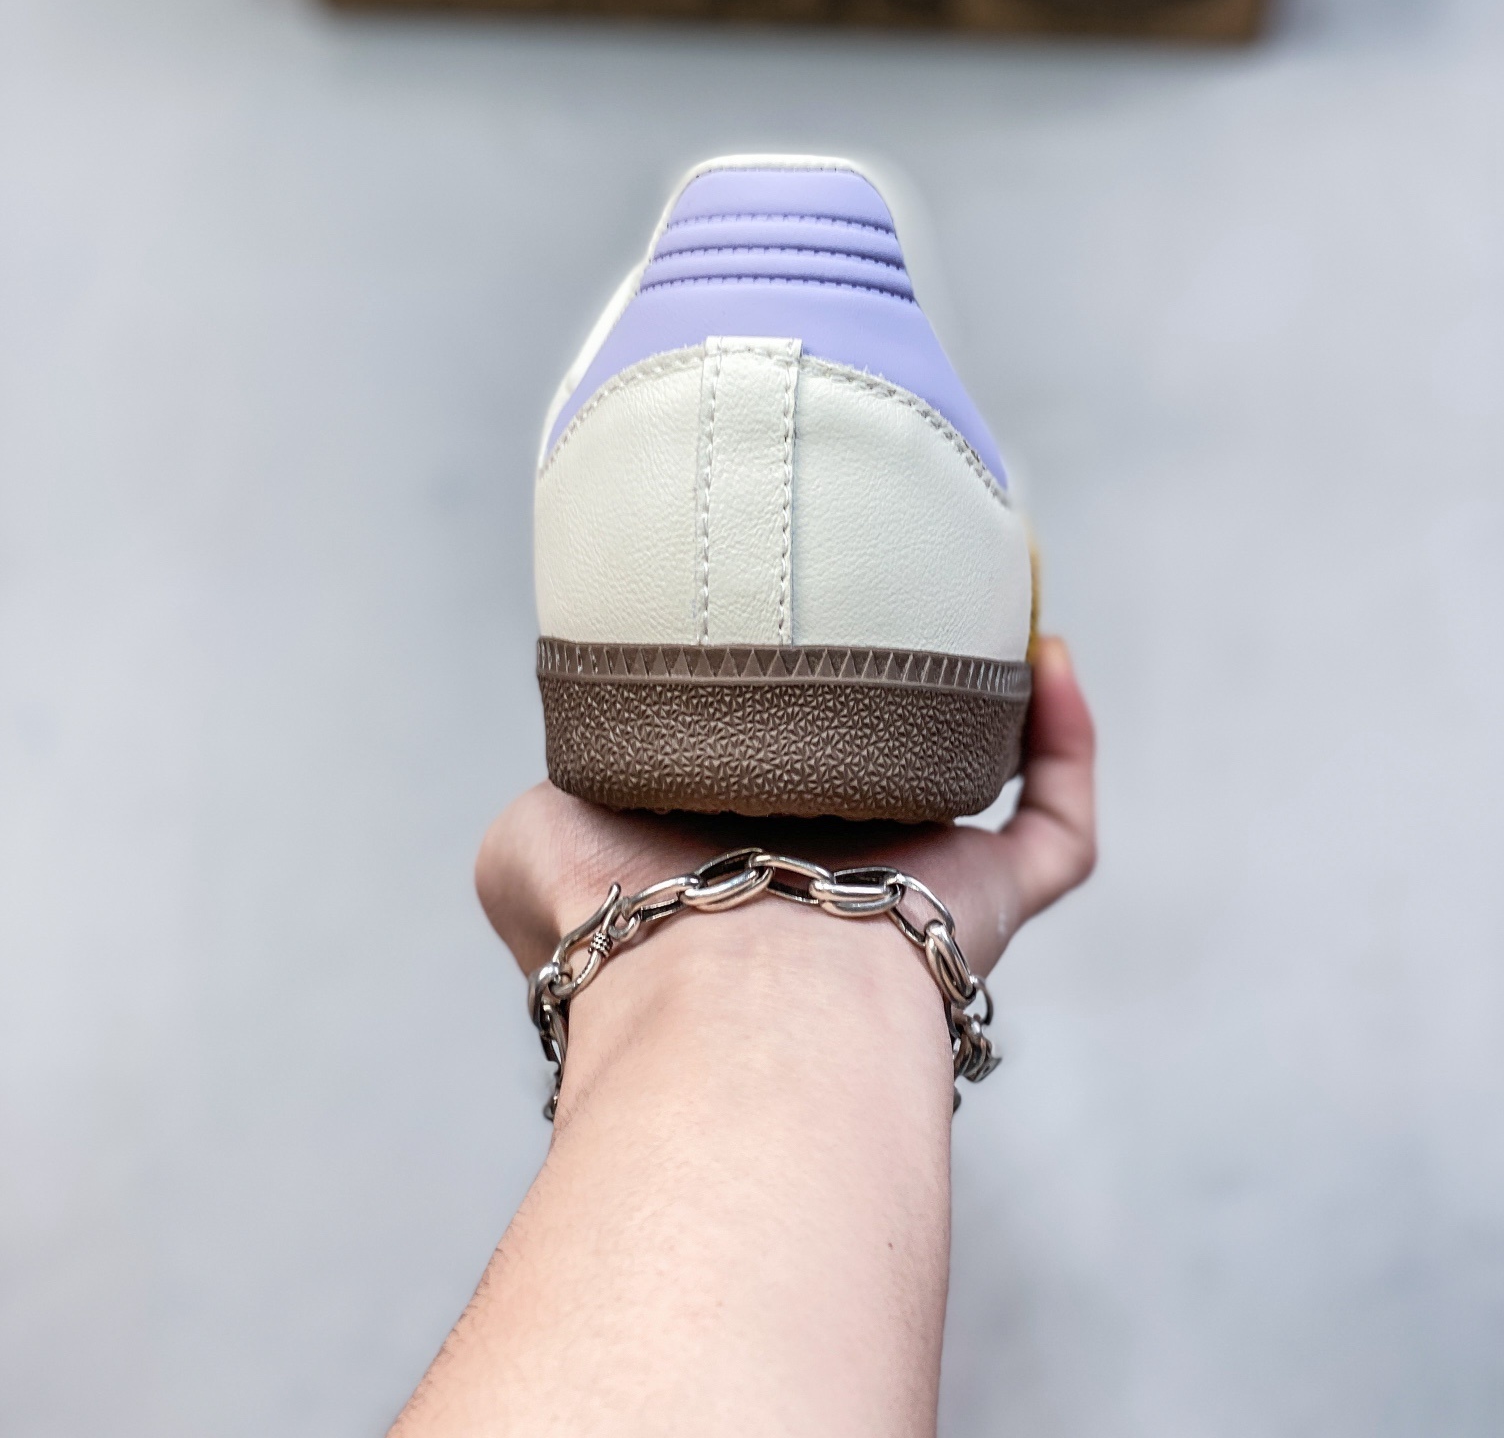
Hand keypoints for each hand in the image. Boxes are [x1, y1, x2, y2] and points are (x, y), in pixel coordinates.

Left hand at [477, 635, 1095, 981]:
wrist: (717, 989)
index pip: (759, 788)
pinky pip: (1058, 824)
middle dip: (894, 707)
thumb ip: (543, 802)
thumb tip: (570, 784)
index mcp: (728, 861)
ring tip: (989, 605)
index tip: (774, 635)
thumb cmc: (618, 923)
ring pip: (978, 797)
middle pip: (880, 784)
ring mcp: (918, 892)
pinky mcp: (991, 899)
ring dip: (996, 707)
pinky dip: (1067, 740)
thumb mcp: (526, 844)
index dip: (768, 719)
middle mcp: (828, 879)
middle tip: (901, 607)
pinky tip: (1048, 653)